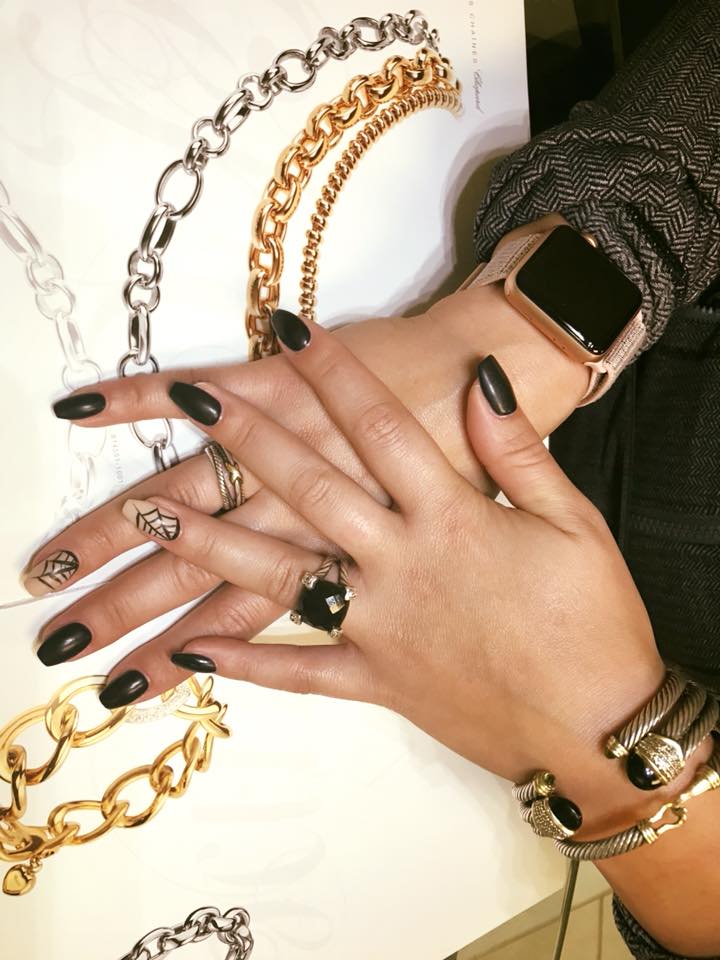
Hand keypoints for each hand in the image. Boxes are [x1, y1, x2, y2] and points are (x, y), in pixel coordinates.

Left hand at [29, 280, 587, 667]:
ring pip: (278, 579)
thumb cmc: (595, 623)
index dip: (335, 373)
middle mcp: (400, 566)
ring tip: (147, 520)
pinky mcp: (377, 684)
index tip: (291, 328)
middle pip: (309, 489)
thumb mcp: (574, 522)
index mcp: (451, 518)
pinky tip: (194, 650)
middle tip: (196, 400)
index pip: (380, 428)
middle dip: (249, 438)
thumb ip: (516, 452)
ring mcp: (380, 628)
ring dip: (209, 545)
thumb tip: (481, 386)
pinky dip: (247, 663)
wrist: (599, 727)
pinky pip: (300, 672)